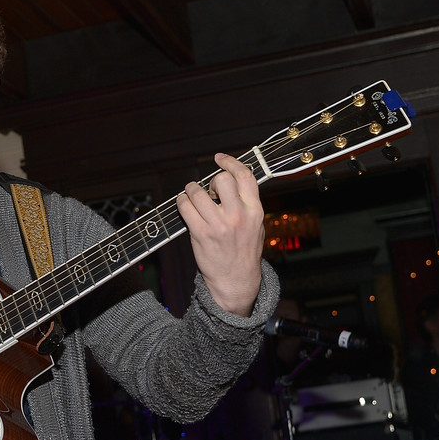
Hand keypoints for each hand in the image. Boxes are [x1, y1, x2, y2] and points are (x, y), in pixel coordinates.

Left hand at [176, 153, 264, 316]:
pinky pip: (185, 207)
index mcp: (255, 210)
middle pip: (221, 180)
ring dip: (191, 191)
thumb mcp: (256, 225)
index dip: (231, 162)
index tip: (220, 159)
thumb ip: (247, 203)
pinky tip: (185, 206)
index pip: (245, 176)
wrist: (235, 281)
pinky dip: (182, 202)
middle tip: (208, 191)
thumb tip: (231, 180)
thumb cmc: (244, 252)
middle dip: (211, 180)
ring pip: (198, 192)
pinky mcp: (201, 234)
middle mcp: (238, 215)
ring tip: (193, 197)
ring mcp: (219, 225)